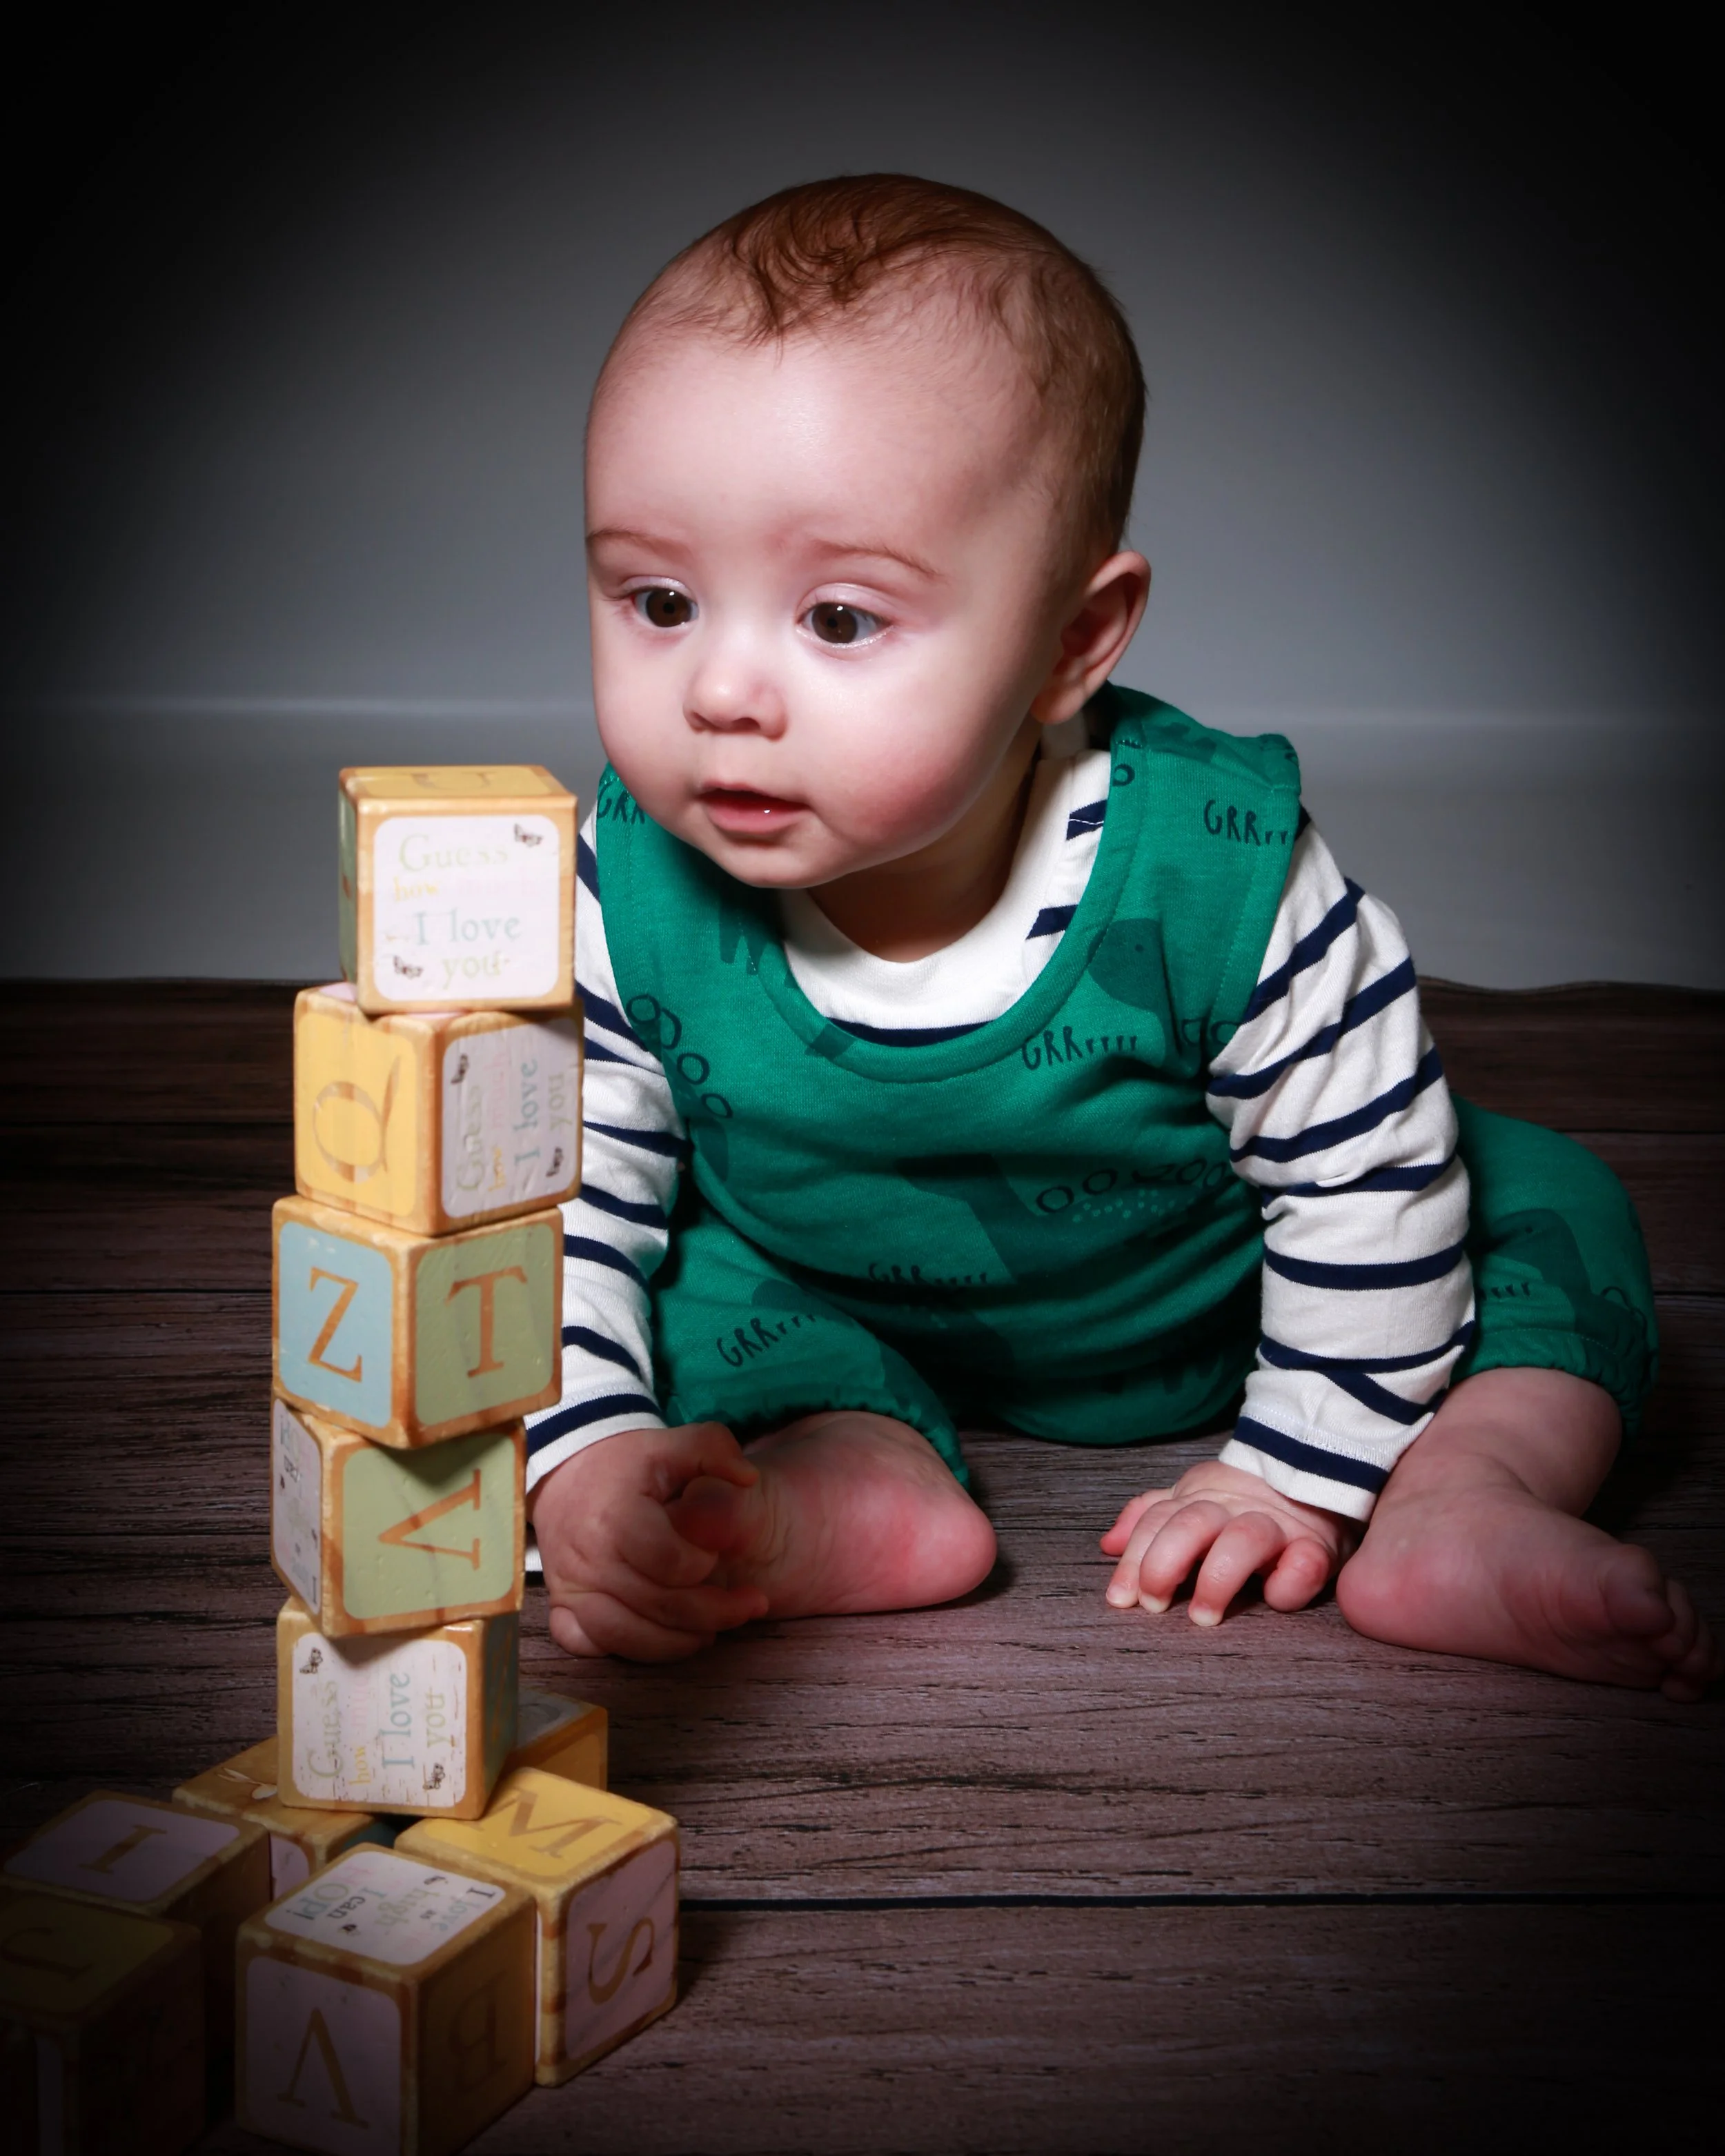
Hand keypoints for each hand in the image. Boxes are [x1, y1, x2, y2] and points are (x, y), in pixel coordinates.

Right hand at [530, 1423, 770, 1660]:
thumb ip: (715, 1450)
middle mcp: (590, 1557)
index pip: (670, 1562)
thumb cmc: (630, 1464)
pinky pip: (590, 1646)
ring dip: (679, 1642)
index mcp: (617, 1516)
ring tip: (713, 1631)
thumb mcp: (674, 1444)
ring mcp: (572, 1587)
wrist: (567, 1473)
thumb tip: (747, 1478)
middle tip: (749, 1605)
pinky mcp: (562, 1607)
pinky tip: (662, 1637)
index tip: (715, 1554)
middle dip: (715, 1612)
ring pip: (626, 1637)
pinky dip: (628, 1649)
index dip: (703, 1564)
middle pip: (658, 1605)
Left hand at [1100, 1459, 1356, 1625]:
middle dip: (1164, 1564)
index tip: (1120, 1599)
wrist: (1314, 1472)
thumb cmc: (1242, 1502)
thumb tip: (1108, 1544)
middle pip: (1191, 1524)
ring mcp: (1276, 1526)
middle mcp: (1233, 1508)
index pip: (1156, 1521)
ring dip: (1217, 1578)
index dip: (1134, 1560)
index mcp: (1199, 1498)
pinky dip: (1287, 1583)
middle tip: (1155, 1605)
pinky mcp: (1317, 1548)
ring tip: (1203, 1616)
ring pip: (1243, 1540)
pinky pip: (1304, 1564)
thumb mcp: (1191, 1500)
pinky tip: (1272, 1600)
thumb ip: (1150, 1519)